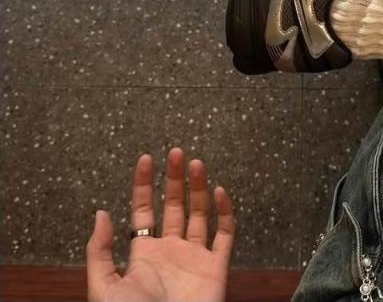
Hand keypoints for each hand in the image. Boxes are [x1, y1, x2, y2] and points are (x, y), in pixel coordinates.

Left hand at [86, 147, 234, 301]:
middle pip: (174, 205)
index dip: (144, 184)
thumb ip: (100, 252)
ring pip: (199, 213)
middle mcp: (170, 250)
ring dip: (199, 188)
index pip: (143, 209)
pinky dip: (225, 212)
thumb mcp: (104, 288)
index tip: (146, 158)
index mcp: (143, 254)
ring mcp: (195, 257)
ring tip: (196, 163)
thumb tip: (101, 212)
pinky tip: (219, 192)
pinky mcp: (216, 268)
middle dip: (174, 178)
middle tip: (176, 153)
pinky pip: (224, 234)